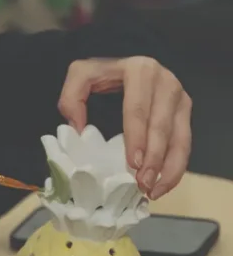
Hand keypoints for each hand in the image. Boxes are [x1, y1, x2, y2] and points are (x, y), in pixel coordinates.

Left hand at [58, 57, 191, 198]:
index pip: (138, 109)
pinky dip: (175, 166)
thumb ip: (72, 97)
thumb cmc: (102, 74)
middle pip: (162, 126)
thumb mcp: (81, 75)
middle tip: (142, 183)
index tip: (133, 163)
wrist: (125, 65)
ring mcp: (180, 98)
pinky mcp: (185, 112)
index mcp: (141, 71)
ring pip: (180, 138)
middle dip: (154, 159)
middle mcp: (166, 82)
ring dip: (169, 168)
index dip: (137, 137)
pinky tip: (161, 184)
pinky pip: (185, 143)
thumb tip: (78, 127)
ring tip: (152, 190)